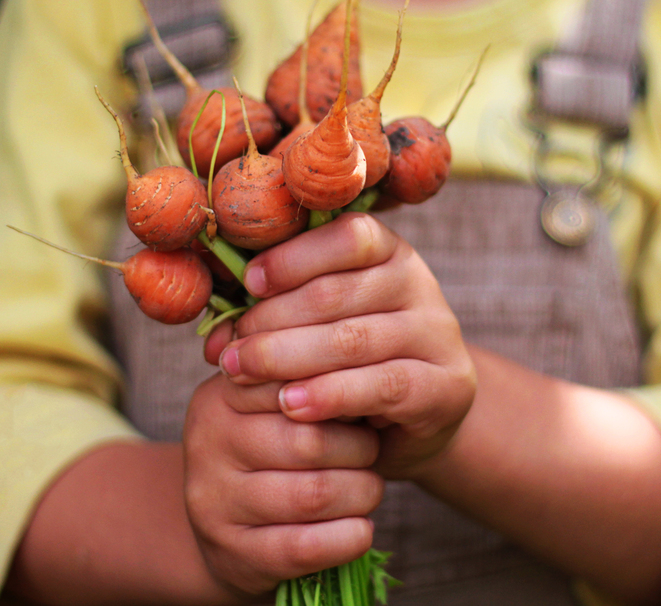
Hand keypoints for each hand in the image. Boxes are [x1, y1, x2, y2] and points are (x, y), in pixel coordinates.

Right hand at [182, 373, 383, 595]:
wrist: (229, 530)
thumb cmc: (268, 453)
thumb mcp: (272, 407)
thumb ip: (305, 378)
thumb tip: (361, 356)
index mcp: (218, 396)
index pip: (294, 381)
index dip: (343, 394)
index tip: (366, 402)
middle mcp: (207, 445)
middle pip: (310, 440)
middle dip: (360, 449)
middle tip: (372, 451)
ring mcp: (214, 503)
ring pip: (313, 494)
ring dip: (360, 493)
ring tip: (368, 488)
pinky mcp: (233, 555)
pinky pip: (306, 547)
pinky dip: (348, 538)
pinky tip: (360, 529)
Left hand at [203, 213, 476, 478]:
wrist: (415, 423)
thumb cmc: (348, 365)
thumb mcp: (315, 329)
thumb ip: (274, 318)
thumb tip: (213, 338)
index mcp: (388, 252)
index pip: (347, 236)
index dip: (293, 258)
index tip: (249, 285)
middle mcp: (418, 283)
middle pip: (338, 292)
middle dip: (273, 320)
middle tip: (230, 350)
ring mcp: (437, 333)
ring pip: (354, 339)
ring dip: (288, 357)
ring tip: (243, 374)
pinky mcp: (447, 385)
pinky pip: (384, 386)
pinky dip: (331, 395)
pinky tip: (291, 405)